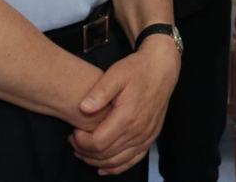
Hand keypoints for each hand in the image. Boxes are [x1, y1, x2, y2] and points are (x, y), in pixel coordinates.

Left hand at [70, 37, 180, 174]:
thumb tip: (83, 108)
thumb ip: (99, 92)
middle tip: (74, 141)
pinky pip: (133, 160)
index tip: (73, 132)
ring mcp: (146, 136)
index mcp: (127, 117)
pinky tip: (104, 166)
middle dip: (85, 152)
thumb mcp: (116, 74)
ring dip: (97, 161)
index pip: (98, 143)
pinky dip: (117, 167)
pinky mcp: (151, 137)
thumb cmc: (137, 69)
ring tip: (83, 152)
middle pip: (106, 155)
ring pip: (117, 161)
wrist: (162, 68)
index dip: (81, 142)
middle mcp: (138, 131)